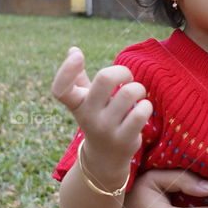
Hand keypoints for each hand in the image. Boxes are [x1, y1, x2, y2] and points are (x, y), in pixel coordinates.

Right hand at [51, 47, 151, 172]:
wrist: (105, 158)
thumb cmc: (97, 119)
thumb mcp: (85, 101)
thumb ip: (78, 78)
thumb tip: (72, 49)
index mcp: (77, 104)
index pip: (61, 89)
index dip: (66, 69)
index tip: (78, 55)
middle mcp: (88, 116)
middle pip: (105, 78)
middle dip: (122, 71)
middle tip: (127, 78)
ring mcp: (106, 129)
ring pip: (129, 93)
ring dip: (138, 89)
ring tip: (137, 94)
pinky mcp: (124, 139)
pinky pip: (140, 112)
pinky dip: (146, 106)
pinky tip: (143, 108)